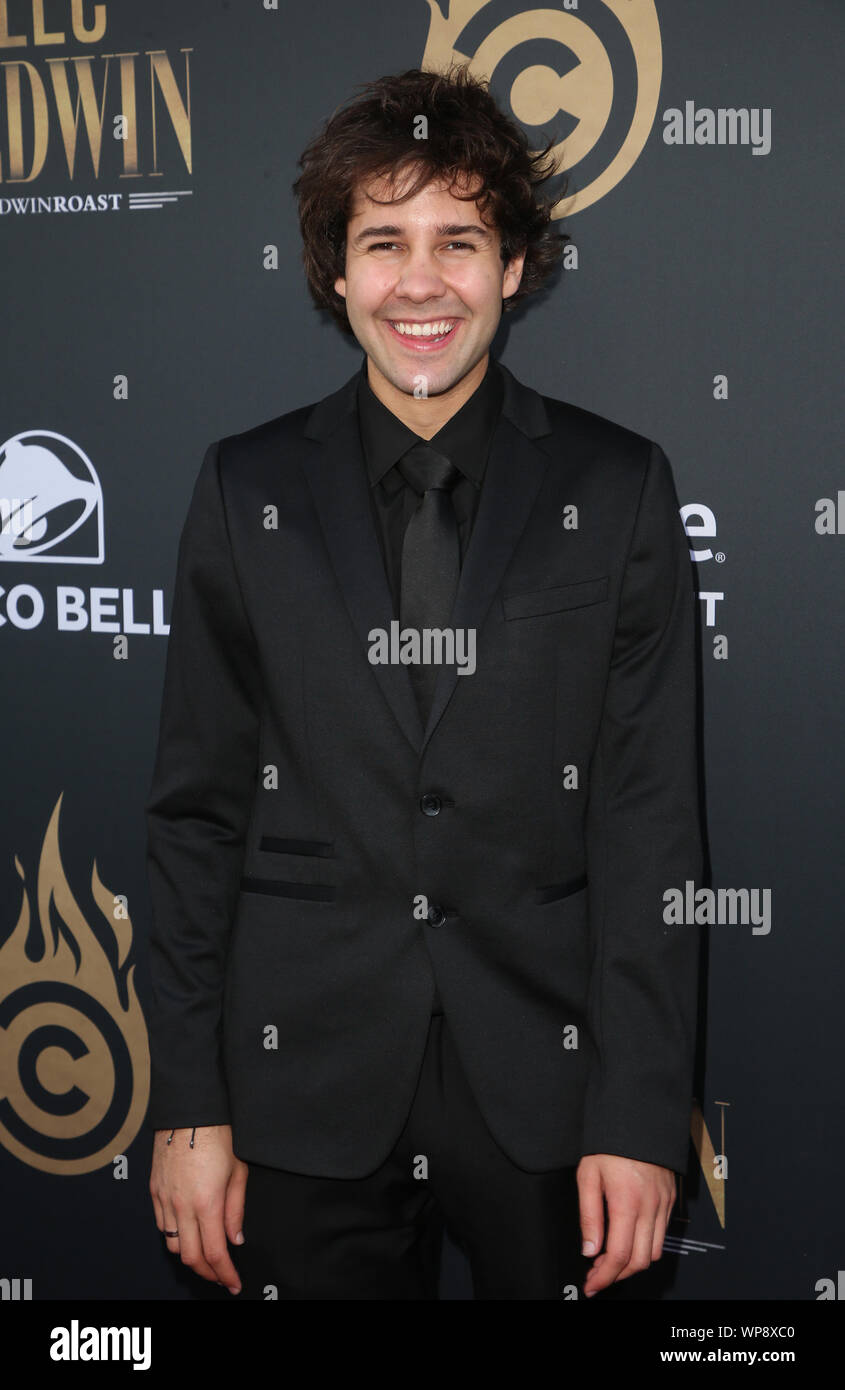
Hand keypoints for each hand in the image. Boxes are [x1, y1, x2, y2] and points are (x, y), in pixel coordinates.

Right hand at [149, 1124, 247, 1293]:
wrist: (190, 1112)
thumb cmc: (218, 1136)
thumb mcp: (238, 1172)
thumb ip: (236, 1210)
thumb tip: (235, 1239)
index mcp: (207, 1202)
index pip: (215, 1253)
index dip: (225, 1274)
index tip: (234, 1283)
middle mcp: (182, 1205)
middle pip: (190, 1257)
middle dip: (207, 1273)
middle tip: (221, 1276)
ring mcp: (165, 1199)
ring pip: (173, 1244)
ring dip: (190, 1256)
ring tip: (206, 1255)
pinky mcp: (155, 1191)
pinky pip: (162, 1226)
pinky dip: (175, 1236)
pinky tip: (188, 1232)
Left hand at [576, 1153, 675, 1296]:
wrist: (637, 1118)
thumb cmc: (609, 1144)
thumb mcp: (588, 1176)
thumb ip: (589, 1216)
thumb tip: (590, 1249)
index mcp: (626, 1202)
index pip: (618, 1256)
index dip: (604, 1277)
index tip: (592, 1285)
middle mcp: (649, 1207)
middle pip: (638, 1261)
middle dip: (618, 1275)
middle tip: (598, 1275)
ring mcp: (663, 1204)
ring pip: (653, 1252)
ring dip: (632, 1264)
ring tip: (611, 1261)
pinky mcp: (670, 1199)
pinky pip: (662, 1235)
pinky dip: (645, 1246)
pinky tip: (628, 1240)